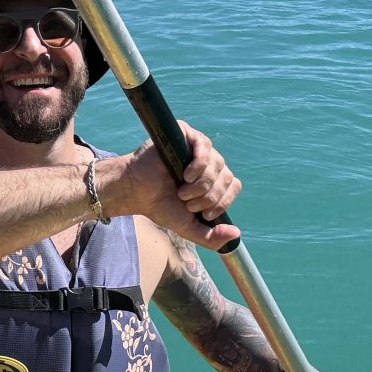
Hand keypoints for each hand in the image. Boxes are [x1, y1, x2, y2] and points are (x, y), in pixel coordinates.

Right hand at [124, 121, 241, 250]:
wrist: (136, 192)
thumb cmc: (160, 206)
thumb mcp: (188, 227)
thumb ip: (211, 237)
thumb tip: (236, 234)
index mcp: (212, 180)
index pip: (233, 185)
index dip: (223, 201)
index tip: (205, 214)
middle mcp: (208, 162)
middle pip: (227, 176)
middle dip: (209, 197)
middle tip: (188, 203)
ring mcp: (197, 148)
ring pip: (217, 163)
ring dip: (201, 184)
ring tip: (182, 191)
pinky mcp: (186, 134)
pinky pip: (205, 146)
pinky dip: (199, 166)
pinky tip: (185, 175)